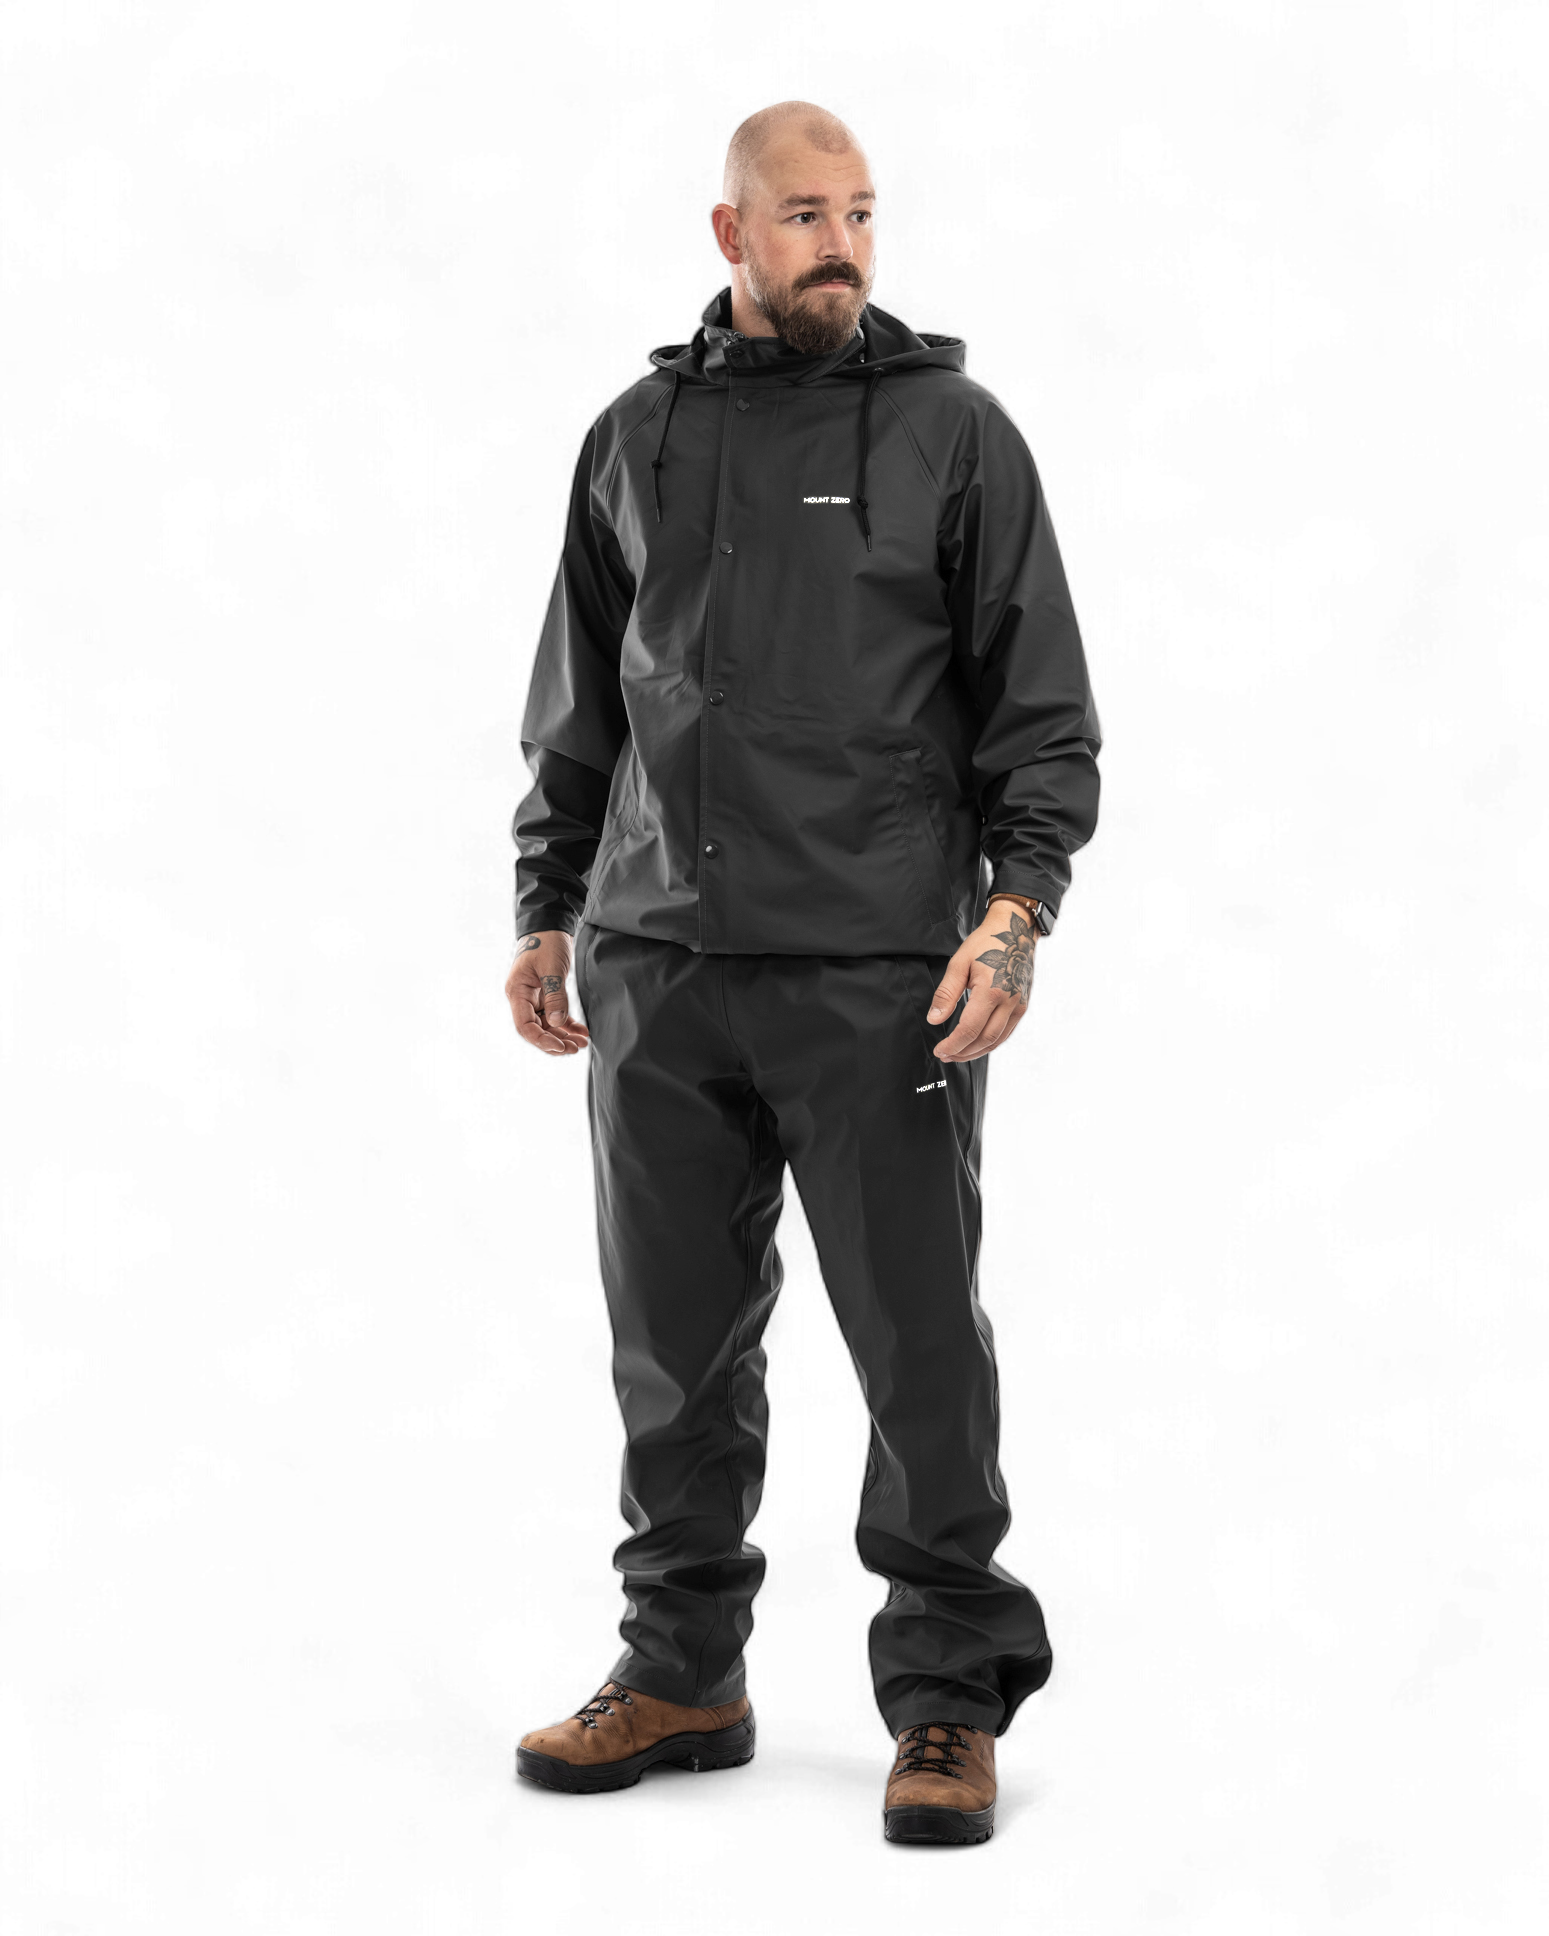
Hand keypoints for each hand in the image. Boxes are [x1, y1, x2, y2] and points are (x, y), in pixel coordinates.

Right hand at [505, 932, 589, 1057]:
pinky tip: (581, 1030)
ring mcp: (537, 997)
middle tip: (573, 1049)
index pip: (525, 1025)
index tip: (560, 1046)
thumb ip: (555, 996)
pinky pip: (556, 1015)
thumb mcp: (552, 968)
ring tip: (581, 1042)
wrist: (551, 925)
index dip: (541, 1040)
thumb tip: (557, 1023)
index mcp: (518, 992)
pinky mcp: (549, 994)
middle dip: (554, 1041)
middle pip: (537, 1029)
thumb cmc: (546, 942)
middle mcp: (525, 998)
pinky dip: (568, 1024)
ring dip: (564, 1035)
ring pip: (548, 1024)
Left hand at [926, 907, 1038, 1062]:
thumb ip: (946, 994)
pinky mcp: (1023, 1006)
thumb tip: (934, 1019)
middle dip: (963, 1053)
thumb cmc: (987, 943)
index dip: (953, 1044)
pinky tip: (977, 1044)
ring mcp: (1019, 1005)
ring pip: (998, 1041)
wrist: (1016, 930)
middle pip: (985, 1040)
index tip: (940, 1050)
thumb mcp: (959, 963)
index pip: (970, 1029)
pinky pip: (1007, 1033)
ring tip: (958, 1053)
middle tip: (946, 1055)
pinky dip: (991, 1043)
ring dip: (977, 1052)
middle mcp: (1009, 1002)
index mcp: (991, 991)